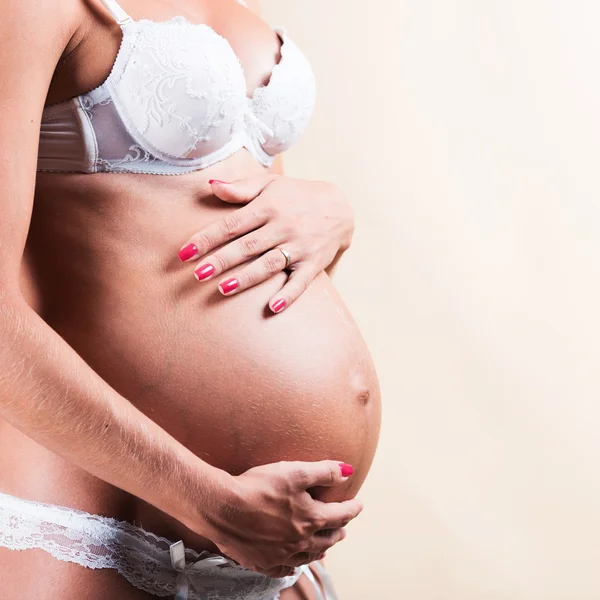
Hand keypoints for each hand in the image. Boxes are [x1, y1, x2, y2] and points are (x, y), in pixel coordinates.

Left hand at [177, 174, 354, 312]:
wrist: (340, 206)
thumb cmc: (297, 196)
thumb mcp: (270, 185)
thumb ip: (240, 188)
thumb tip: (211, 186)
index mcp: (267, 207)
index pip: (231, 225)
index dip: (207, 238)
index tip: (184, 253)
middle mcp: (282, 227)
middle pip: (247, 246)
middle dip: (222, 260)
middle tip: (198, 274)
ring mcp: (299, 246)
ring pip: (269, 264)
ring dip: (247, 277)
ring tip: (223, 289)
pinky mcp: (313, 263)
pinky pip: (301, 281)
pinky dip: (289, 295)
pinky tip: (274, 307)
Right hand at [184, 460, 361, 577]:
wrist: (222, 507)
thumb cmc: (259, 486)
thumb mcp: (295, 471)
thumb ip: (324, 472)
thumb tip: (347, 472)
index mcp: (312, 519)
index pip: (341, 515)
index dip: (352, 508)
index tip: (359, 504)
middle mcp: (301, 541)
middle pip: (328, 538)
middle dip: (339, 530)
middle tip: (344, 525)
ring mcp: (282, 554)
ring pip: (310, 555)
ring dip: (322, 548)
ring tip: (326, 545)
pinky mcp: (262, 562)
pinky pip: (285, 568)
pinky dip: (295, 565)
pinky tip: (295, 563)